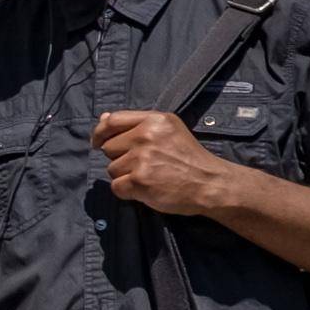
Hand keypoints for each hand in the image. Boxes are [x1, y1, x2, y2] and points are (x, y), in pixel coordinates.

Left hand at [90, 110, 247, 217]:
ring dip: (126, 176)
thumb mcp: (169, 131)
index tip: (99, 143)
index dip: (100, 133)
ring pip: (112, 169)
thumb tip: (103, 118)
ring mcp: (142, 159)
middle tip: (144, 164)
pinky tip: (147, 189)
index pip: (112, 121)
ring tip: (150, 176)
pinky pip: (116, 187)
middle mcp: (146, 136)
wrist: (211, 183)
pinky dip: (128, 192)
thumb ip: (137, 124)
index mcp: (155, 120)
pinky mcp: (139, 181)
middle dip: (121, 158)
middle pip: (109, 148)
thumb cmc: (190, 158)